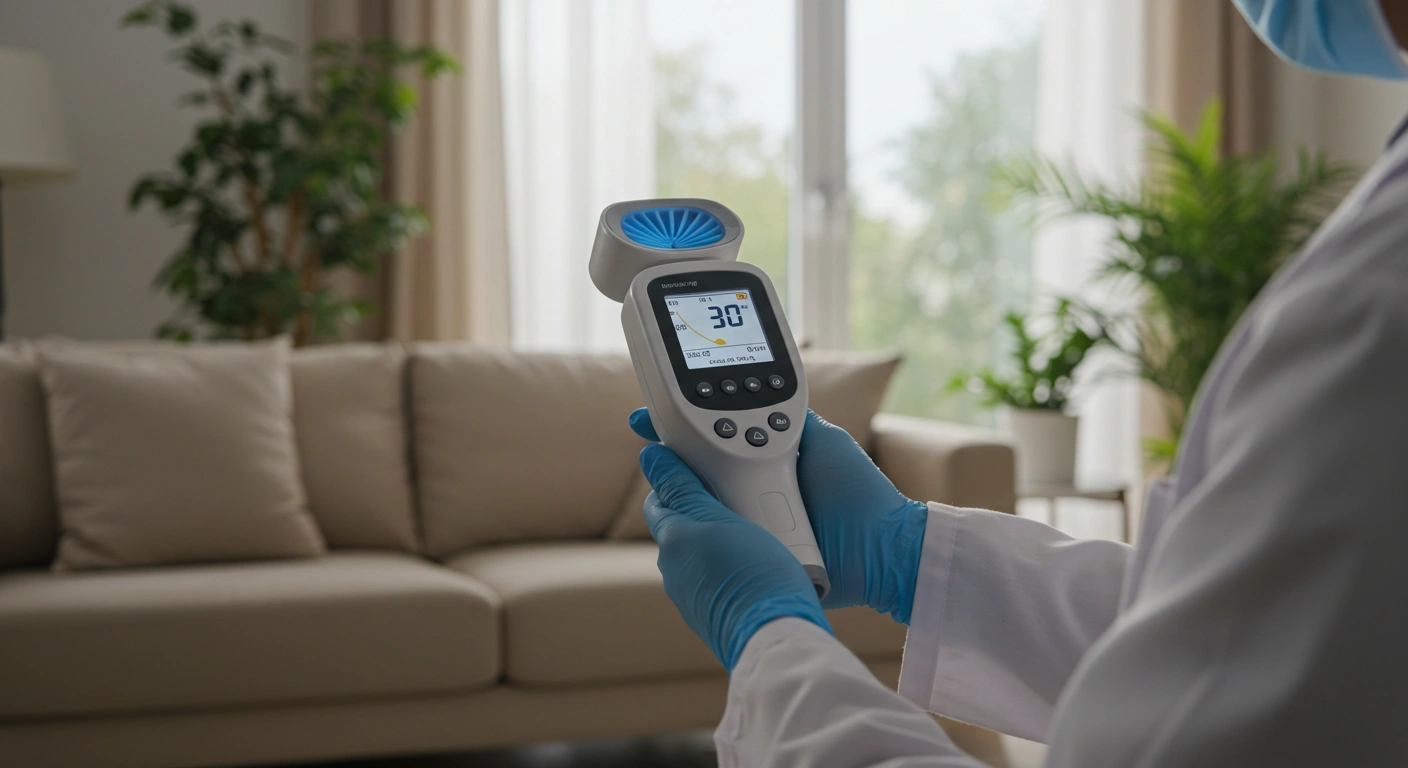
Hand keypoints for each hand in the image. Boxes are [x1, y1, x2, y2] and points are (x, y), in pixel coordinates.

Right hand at [629, 408, 927, 623]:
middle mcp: (757, 492)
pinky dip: (700, 535)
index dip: (682, 428)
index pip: (716, 439)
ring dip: (681, 496)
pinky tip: (682, 523)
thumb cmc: (858, 495)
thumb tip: (760, 385)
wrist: (880, 549)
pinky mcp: (757, 557)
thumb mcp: (823, 441)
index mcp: (770, 461)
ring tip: (661, 481)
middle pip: (701, 473)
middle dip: (672, 459)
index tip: (650, 418)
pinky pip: (719, 544)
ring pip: (703, 509)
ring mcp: (754, 525)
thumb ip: (792, 416)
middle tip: (650, 446)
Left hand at [639, 443, 830, 670]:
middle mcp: (675, 572)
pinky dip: (728, 563)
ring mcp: (693, 596)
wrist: (775, 637)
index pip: (659, 500)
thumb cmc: (750, 575)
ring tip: (752, 525)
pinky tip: (754, 562)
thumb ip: (685, 489)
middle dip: (700, 506)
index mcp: (671, 542)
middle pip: (680, 527)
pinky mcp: (714, 613)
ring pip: (700, 553)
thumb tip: (651, 457)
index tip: (701, 465)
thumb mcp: (720, 519)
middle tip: (734, 490)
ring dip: (717, 536)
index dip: (676, 478)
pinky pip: (715, 577)